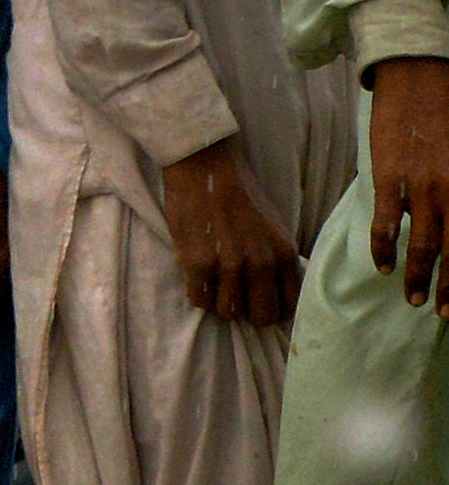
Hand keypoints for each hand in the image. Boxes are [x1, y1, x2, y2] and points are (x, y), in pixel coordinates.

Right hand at [164, 136, 304, 330]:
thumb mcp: (274, 227)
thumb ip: (276, 258)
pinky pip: (199, 299)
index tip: (261, 303)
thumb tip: (274, 289)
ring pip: (227, 311)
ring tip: (214, 286)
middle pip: (260, 316)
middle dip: (249, 313)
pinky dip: (199, 294)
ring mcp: (228, 265)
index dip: (274, 309)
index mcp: (282, 254)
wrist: (205, 168)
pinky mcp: (197, 263)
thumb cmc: (239, 194)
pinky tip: (198, 278)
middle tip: (236, 300)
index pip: (288, 304)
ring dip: (220, 303)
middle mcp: (260, 264)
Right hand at [369, 58, 448, 312]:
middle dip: (448, 287)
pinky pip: (386, 221)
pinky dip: (384, 247)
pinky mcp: (390, 176)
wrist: (421, 78)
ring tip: (412, 298)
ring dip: (417, 276)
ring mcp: (421, 185)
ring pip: (421, 244)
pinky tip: (383, 266)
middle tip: (442, 313)